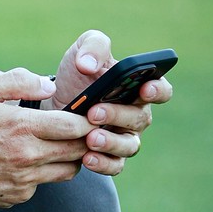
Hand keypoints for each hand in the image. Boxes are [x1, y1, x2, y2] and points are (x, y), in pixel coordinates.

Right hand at [0, 68, 92, 209]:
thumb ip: (18, 80)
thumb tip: (50, 85)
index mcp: (21, 127)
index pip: (76, 126)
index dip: (88, 120)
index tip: (88, 115)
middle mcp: (26, 157)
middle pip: (78, 151)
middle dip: (85, 140)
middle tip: (81, 131)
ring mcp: (22, 181)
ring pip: (66, 172)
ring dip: (68, 158)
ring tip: (56, 146)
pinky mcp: (14, 197)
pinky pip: (40, 185)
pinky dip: (40, 174)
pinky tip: (23, 163)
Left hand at [46, 30, 172, 176]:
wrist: (51, 103)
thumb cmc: (76, 75)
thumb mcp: (81, 51)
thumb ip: (93, 46)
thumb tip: (88, 64)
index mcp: (138, 87)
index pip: (161, 90)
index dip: (157, 90)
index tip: (145, 88)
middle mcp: (136, 114)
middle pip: (139, 119)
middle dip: (118, 115)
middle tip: (94, 112)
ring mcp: (124, 137)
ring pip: (129, 146)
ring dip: (111, 143)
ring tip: (90, 138)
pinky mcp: (109, 156)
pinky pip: (114, 165)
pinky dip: (103, 163)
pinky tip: (87, 158)